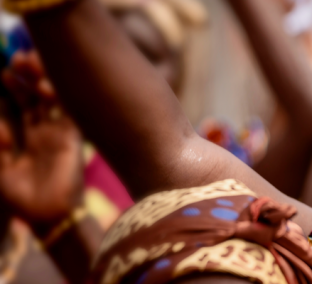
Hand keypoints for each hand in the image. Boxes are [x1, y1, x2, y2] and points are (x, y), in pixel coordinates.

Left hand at [0, 50, 83, 228]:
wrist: (49, 216)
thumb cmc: (21, 198)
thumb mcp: (0, 169)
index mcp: (27, 137)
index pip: (20, 105)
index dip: (13, 87)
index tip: (3, 69)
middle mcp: (44, 132)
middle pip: (36, 97)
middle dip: (27, 77)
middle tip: (16, 58)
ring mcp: (59, 134)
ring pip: (52, 100)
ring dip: (41, 80)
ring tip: (26, 62)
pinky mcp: (72, 139)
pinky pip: (68, 113)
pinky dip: (60, 98)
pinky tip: (46, 86)